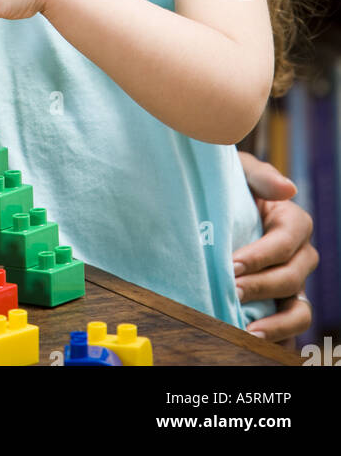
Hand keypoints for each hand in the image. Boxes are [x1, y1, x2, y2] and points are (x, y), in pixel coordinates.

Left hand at [234, 150, 318, 347]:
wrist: (213, 204)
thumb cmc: (229, 186)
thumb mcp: (241, 172)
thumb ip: (261, 176)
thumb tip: (289, 189)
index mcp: (293, 222)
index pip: (285, 242)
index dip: (260, 256)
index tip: (231, 264)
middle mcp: (300, 256)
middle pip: (291, 278)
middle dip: (260, 287)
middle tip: (229, 291)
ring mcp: (293, 284)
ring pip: (298, 311)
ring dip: (276, 323)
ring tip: (247, 331)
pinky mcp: (281, 305)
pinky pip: (288, 329)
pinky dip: (276, 339)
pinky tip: (251, 341)